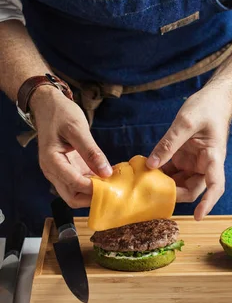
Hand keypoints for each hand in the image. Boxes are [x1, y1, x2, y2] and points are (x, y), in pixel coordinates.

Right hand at [30, 86, 111, 207]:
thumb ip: (91, 151)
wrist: (48, 105)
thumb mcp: (77, 129)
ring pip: (76, 194)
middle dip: (92, 197)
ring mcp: (59, 172)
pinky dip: (93, 184)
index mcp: (51, 161)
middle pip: (72, 197)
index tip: (113, 185)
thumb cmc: (60, 113)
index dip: (94, 188)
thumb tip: (106, 172)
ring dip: (93, 193)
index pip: (74, 184)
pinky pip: (79, 184)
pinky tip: (108, 177)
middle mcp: (52, 172)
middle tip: (113, 189)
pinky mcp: (67, 169)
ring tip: (113, 183)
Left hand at [146, 86, 231, 219]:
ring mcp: (194, 163)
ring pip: (181, 184)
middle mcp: (205, 165)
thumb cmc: (207, 107)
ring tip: (146, 184)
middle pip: (193, 189)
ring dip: (165, 185)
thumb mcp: (185, 122)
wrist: (214, 99)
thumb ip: (168, 144)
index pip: (215, 186)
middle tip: (152, 193)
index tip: (197, 216)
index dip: (208, 203)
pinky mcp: (184, 158)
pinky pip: (172, 173)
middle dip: (175, 194)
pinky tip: (145, 173)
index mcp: (213, 157)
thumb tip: (151, 165)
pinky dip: (160, 175)